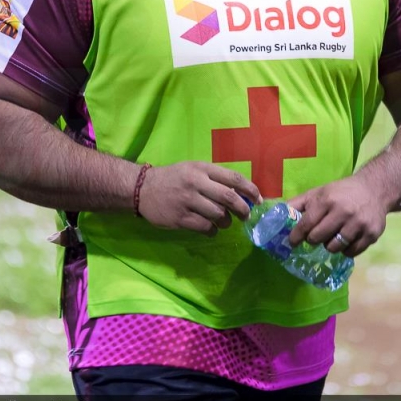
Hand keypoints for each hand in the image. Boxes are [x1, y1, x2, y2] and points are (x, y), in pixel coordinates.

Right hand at [137, 162, 261, 235]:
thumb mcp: (193, 169)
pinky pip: (205, 227)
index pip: (233, 178)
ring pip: (218, 215)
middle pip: (229, 197)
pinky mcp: (180, 218)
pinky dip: (213, 231)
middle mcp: (196, 183)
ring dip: (226, 222)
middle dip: (242, 209)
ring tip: (224, 223)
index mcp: (202, 169)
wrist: (142, 188)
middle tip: (246, 216)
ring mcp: (187, 201)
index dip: (250, 189)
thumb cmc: (173, 178)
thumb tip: (241, 193)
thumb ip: (214, 178)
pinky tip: (211, 230)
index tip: (258, 199)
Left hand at [286, 177, 388, 257]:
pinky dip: (345, 250)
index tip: (292, 242)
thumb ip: (297, 204)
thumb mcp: (318, 192)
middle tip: (315, 236)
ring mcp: (359, 224)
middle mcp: (343, 212)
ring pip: (334, 248)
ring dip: (329, 246)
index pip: (306, 224)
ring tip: (332, 237)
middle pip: (317, 238)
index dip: (296, 236)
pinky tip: (346, 240)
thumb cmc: (341, 192)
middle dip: (313, 240)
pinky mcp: (371, 234)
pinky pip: (351, 252)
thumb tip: (275, 213)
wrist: (375, 189)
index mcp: (328, 200)